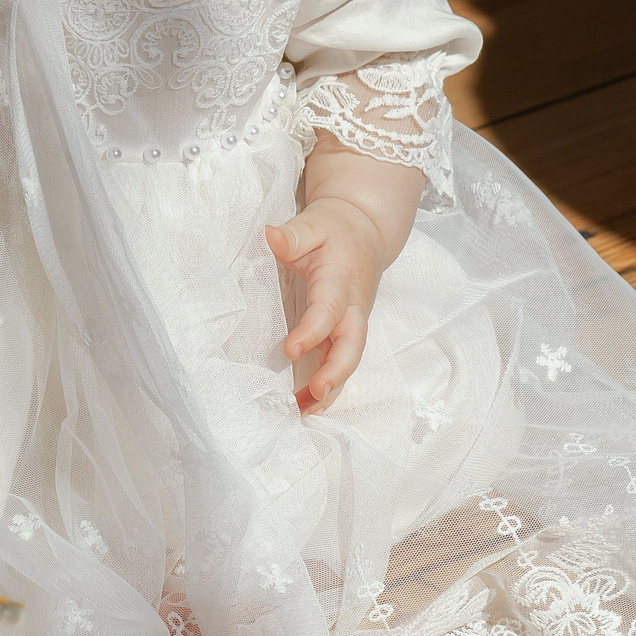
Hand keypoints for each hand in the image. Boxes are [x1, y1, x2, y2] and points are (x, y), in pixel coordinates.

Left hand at [267, 198, 386, 415]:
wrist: (366, 232)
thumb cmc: (335, 230)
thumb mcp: (313, 223)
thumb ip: (292, 234)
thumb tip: (269, 235)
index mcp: (341, 281)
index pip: (329, 310)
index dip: (313, 331)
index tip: (291, 350)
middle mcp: (353, 307)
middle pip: (352, 344)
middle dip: (336, 371)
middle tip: (315, 393)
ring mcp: (353, 322)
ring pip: (349, 359)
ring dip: (331, 388)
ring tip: (305, 412)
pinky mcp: (348, 331)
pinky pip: (342, 361)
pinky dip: (330, 386)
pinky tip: (310, 405)